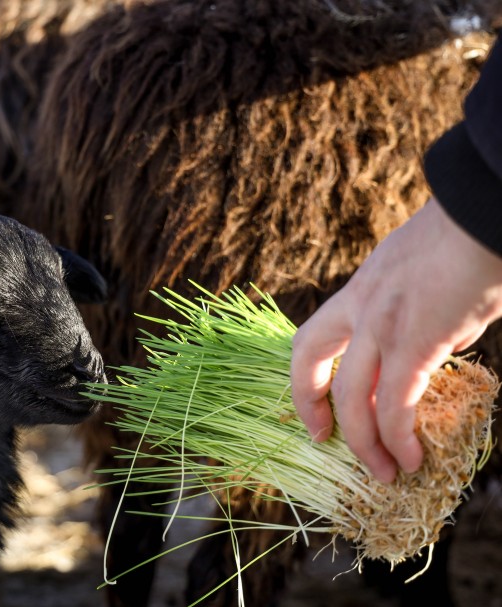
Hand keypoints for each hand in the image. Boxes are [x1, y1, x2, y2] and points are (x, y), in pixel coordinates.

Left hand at [290, 198, 501, 482]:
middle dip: (310, 405)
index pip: (312, 337)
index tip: (316, 409)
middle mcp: (361, 304)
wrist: (490, 210)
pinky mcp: (416, 339)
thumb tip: (444, 347)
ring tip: (388, 471)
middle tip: (325, 441)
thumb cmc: (474, 239)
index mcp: (361, 288)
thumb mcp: (433, 278)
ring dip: (366, 441)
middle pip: (309, 361)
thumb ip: (429, 316)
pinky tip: (412, 457)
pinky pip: (396, 401)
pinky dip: (399, 436)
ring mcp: (383, 321)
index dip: (305, 378)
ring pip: (353, 395)